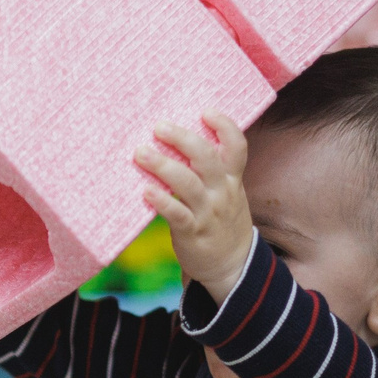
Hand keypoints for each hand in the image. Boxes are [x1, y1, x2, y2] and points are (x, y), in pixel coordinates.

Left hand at [136, 114, 252, 298]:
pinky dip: (162, 201)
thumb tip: (178, 139)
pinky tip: (146, 191)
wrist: (232, 266)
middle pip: (207, 158)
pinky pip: (177, 214)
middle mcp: (222, 192)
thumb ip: (210, 170)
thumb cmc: (221, 221)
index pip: (237, 147)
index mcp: (231, 179)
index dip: (225, 126)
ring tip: (141, 152)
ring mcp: (208, 212)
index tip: (206, 111)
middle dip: (183, 139)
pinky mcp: (192, 233)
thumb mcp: (227, 193)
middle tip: (159, 126)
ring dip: (163, 166)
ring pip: (188, 183)